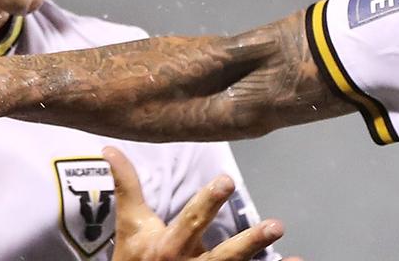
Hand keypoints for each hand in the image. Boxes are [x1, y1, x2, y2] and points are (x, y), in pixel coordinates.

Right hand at [105, 147, 298, 260]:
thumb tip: (110, 148)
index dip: (208, 203)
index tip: (227, 180)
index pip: (191, 222)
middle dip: (249, 243)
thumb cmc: (135, 259)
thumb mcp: (131, 224)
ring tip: (289, 248)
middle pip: (224, 257)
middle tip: (276, 225)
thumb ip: (126, 186)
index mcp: (169, 248)